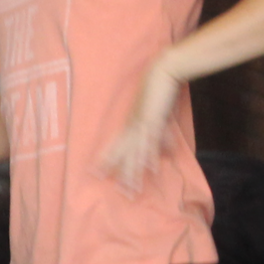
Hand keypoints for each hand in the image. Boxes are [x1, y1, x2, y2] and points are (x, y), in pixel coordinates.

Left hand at [99, 55, 183, 193]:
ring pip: (136, 153)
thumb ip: (163, 135)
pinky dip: (150, 155)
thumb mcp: (161, 117)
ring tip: (132, 189)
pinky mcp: (153, 120)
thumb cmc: (160, 93)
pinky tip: (150, 169)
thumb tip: (168, 152)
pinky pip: (151, 142)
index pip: (116, 146)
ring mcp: (142, 123)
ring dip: (134, 172)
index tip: (96, 174)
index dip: (106, 160)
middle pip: (124, 155)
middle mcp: (132, 125)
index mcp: (131, 124)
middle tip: (119, 192)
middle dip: (122, 174)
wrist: (163, 71)